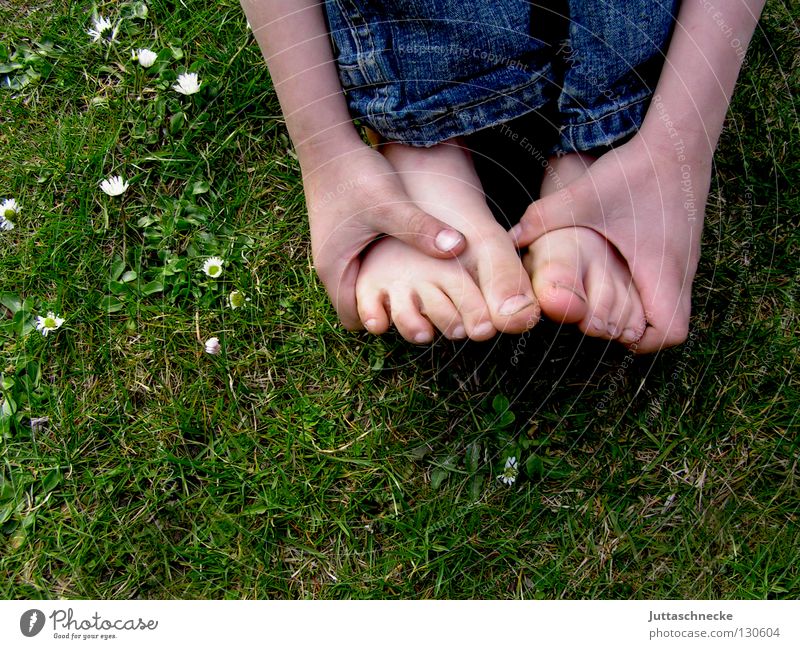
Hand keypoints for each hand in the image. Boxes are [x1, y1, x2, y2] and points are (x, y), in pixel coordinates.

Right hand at [303, 142, 466, 328]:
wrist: (328, 141)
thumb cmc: (353, 173)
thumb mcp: (389, 203)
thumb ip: (421, 228)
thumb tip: (459, 248)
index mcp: (334, 269)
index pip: (355, 320)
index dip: (383, 321)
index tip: (413, 309)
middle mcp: (332, 267)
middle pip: (362, 307)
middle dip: (391, 308)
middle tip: (426, 302)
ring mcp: (339, 254)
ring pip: (366, 287)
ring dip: (390, 288)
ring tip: (423, 283)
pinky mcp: (348, 240)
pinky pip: (368, 268)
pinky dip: (386, 270)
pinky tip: (413, 259)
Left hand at [510, 135, 709, 352]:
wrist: (679, 139)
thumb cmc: (635, 170)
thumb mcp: (584, 196)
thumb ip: (543, 218)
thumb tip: (509, 240)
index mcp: (662, 268)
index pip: (671, 333)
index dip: (642, 343)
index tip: (611, 330)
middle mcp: (682, 271)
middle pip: (670, 328)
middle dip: (634, 331)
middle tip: (601, 318)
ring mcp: (686, 261)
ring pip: (671, 307)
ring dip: (640, 312)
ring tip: (607, 298)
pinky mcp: (683, 249)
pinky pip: (670, 287)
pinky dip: (647, 291)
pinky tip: (620, 274)